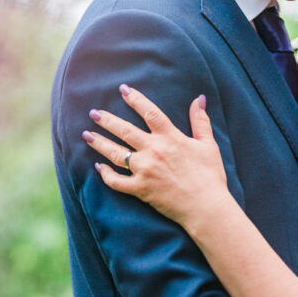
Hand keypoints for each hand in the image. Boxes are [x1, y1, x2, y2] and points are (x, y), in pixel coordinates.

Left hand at [84, 84, 230, 226]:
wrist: (206, 207)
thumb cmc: (210, 176)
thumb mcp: (208, 145)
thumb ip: (200, 121)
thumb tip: (199, 99)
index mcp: (171, 137)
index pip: (149, 112)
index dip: (135, 99)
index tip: (123, 89)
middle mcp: (154, 150)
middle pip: (125, 130)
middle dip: (107, 120)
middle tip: (94, 113)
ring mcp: (145, 170)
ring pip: (116, 153)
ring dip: (100, 143)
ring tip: (87, 135)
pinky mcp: (141, 189)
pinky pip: (117, 181)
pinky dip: (106, 174)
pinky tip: (98, 167)